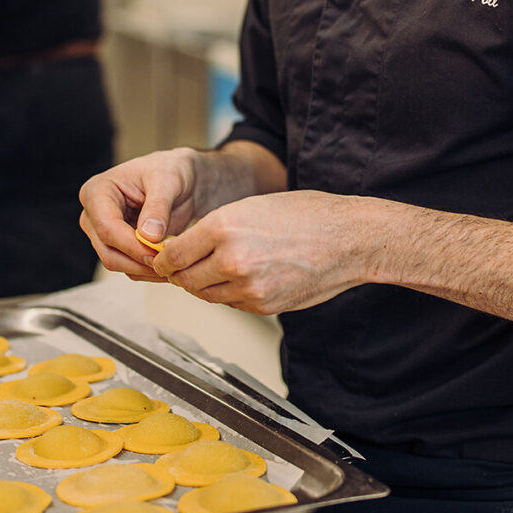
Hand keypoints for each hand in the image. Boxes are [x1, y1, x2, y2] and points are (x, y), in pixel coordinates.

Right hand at [79, 149, 201, 279]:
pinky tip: (169, 264)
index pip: (107, 228)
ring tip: (174, 264)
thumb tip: (148, 236)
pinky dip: (148, 270)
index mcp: (96, 192)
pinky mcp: (117, 246)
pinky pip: (129, 267)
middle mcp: (93, 215)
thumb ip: (158, 207)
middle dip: (139, 261)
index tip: (160, 253)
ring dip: (145, 269)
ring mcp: (103, 233)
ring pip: (117, 263)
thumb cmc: (171, 170)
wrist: (183, 179)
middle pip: (108, 252)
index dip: (132, 245)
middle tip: (170, 262)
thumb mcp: (168, 180)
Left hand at [152, 190, 368, 314]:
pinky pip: (230, 303)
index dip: (162, 258)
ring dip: (203, 285)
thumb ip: (216, 228)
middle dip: (180, 274)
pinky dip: (228, 293)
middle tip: (181, 267)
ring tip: (214, 270)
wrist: (350, 239)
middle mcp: (232, 259)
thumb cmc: (308, 215)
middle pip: (184, 279)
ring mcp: (248, 287)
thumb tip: (186, 249)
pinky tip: (241, 277)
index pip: (172, 254)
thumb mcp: (253, 206)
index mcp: (224, 227)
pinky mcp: (263, 306)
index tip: (162, 258)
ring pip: (205, 294)